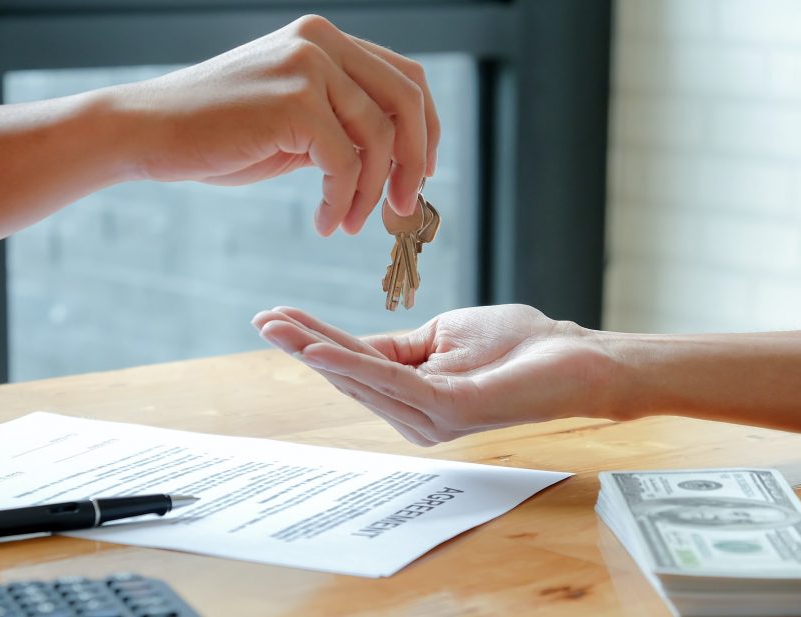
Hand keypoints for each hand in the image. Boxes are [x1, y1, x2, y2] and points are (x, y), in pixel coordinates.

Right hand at [120, 14, 439, 235]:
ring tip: (349, 224)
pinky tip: (326, 223)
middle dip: (413, 161)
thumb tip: (393, 157)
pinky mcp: (294, 102)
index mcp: (324, 40)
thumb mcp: (290, 119)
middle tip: (401, 208)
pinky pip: (344, 163)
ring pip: (378, 138)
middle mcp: (322, 42)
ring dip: (371, 193)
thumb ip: (338, 122)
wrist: (149, 132)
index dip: (425, 129)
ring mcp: (309, 67)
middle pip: (407, 100)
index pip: (405, 77)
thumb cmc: (216, 133)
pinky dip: (342, 201)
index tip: (418, 173)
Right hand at [252, 305, 613, 445]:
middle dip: (303, 344)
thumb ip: (398, 347)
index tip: (275, 316)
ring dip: (315, 349)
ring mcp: (430, 416)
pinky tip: (318, 348)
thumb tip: (356, 345)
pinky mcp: (448, 408)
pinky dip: (350, 364)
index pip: (354, 363)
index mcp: (413, 395)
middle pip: (347, 373)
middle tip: (263, 318)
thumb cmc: (517, 345)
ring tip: (279, 326)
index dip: (313, 339)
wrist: (573, 356)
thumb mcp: (442, 335)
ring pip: (360, 376)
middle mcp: (415, 415)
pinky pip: (389, 383)